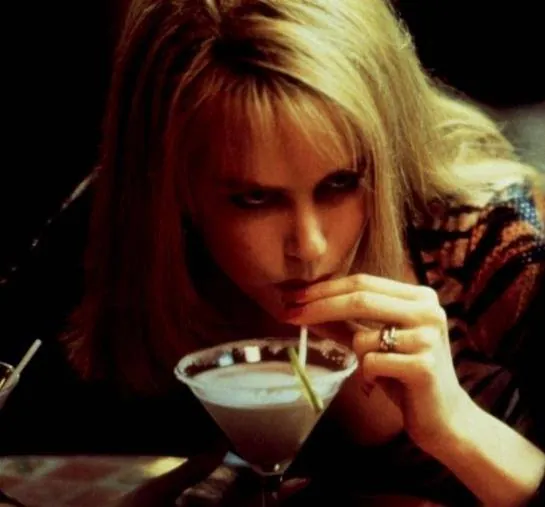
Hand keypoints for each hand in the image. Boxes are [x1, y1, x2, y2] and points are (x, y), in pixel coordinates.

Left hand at [284, 273, 470, 451]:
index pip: (363, 282)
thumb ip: (344, 324)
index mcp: (419, 297)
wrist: (444, 418)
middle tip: (288, 314)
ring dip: (356, 356)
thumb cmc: (404, 376)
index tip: (293, 297)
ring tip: (376, 371)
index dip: (325, 289)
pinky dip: (366, 376)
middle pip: (360, 298)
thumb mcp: (373, 343)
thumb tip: (304, 309)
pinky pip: (370, 363)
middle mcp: (428, 310)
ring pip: (362, 337)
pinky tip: (384, 385)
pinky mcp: (424, 366)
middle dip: (317, 307)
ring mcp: (428, 337)